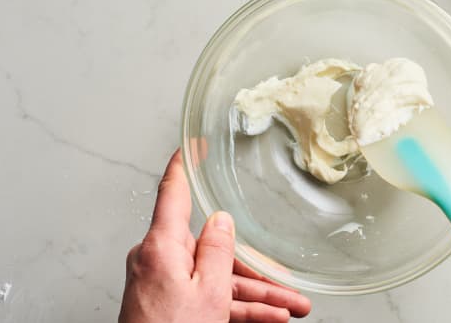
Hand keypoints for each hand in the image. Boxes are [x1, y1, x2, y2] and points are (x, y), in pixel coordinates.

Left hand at [119, 150, 311, 322]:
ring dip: (255, 296)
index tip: (192, 145)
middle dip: (255, 269)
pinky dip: (237, 309)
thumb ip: (217, 250)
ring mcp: (163, 286)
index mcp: (160, 247)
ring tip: (293, 308)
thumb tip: (220, 220)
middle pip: (212, 251)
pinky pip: (208, 300)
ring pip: (217, 281)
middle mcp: (158, 261)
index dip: (184, 164)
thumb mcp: (208, 291)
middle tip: (287, 279)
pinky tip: (270, 320)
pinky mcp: (168, 308)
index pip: (172, 192)